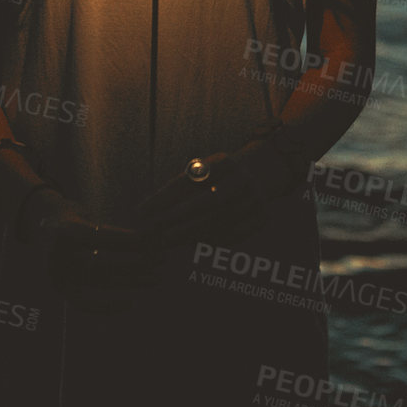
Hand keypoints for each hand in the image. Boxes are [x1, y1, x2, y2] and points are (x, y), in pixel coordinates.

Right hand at [19, 187, 161, 314]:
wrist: (43, 229)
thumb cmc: (70, 219)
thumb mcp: (84, 215)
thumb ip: (111, 230)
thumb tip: (150, 236)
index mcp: (64, 232)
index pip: (99, 237)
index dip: (127, 240)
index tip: (151, 239)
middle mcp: (58, 256)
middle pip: (102, 264)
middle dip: (134, 263)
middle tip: (160, 259)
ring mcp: (59, 275)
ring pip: (101, 282)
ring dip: (132, 280)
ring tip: (158, 277)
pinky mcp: (62, 289)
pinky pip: (86, 303)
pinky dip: (107, 306)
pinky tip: (130, 303)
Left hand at [132, 136, 306, 249]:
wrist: (265, 169)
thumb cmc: (220, 172)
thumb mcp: (204, 168)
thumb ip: (182, 185)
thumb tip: (148, 211)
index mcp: (224, 163)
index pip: (190, 181)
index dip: (163, 198)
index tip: (141, 211)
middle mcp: (242, 180)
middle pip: (205, 204)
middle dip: (177, 220)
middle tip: (154, 233)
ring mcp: (255, 200)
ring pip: (217, 223)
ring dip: (189, 235)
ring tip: (167, 242)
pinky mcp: (263, 217)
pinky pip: (233, 235)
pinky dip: (211, 241)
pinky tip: (193, 244)